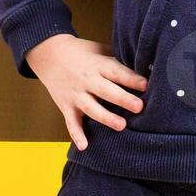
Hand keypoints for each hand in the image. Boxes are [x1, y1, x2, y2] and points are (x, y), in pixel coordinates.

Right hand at [25, 33, 148, 149]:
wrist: (49, 54)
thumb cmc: (82, 52)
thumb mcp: (101, 50)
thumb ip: (119, 59)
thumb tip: (146, 65)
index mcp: (98, 65)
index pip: (117, 72)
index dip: (132, 79)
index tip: (147, 85)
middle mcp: (87, 80)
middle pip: (106, 91)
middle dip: (123, 99)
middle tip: (139, 107)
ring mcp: (76, 94)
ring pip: (91, 108)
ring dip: (106, 117)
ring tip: (121, 126)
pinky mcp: (66, 106)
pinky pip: (71, 122)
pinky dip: (76, 134)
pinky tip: (84, 146)